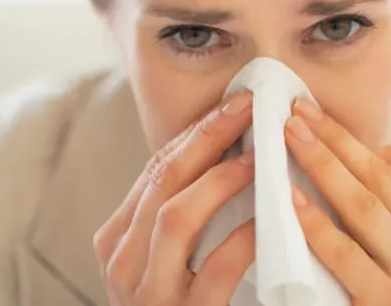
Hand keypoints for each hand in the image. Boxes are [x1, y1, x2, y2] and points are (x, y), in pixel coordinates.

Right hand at [93, 92, 255, 304]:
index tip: (235, 103)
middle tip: (249, 109)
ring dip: (222, 180)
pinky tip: (270, 220)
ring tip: (260, 157)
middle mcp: (123, 262)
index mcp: (120, 237)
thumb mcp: (170, 253)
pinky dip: (243, 239)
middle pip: (164, 181)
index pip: (157, 169)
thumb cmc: (185, 301)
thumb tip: (233, 149)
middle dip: (208, 138)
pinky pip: (213, 271)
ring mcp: (147, 294)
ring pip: (177, 218)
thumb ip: (188, 210)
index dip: (197, 132)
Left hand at [285, 99, 390, 305]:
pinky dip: (319, 226)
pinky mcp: (386, 305)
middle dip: (334, 142)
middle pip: (378, 179)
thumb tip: (382, 148)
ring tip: (290, 139)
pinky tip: (293, 201)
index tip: (312, 112)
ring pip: (366, 208)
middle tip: (294, 113)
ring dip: (326, 168)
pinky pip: (348, 257)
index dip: (350, 138)